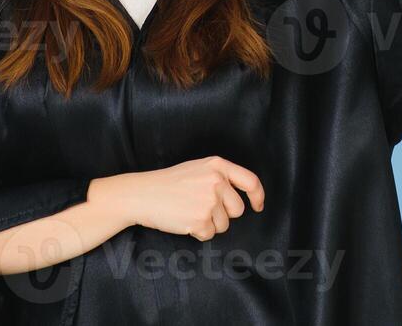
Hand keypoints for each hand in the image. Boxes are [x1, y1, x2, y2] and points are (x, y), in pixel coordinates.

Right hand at [111, 156, 264, 241]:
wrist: (143, 194)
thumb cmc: (169, 183)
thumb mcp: (199, 168)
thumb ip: (221, 177)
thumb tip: (242, 197)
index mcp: (218, 166)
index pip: (251, 181)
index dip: (257, 196)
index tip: (257, 206)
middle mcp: (217, 181)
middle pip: (238, 210)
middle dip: (224, 214)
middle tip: (202, 207)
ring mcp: (209, 201)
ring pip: (224, 225)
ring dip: (209, 224)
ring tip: (189, 211)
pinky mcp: (200, 220)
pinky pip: (209, 235)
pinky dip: (198, 233)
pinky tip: (184, 221)